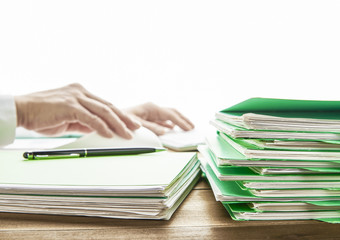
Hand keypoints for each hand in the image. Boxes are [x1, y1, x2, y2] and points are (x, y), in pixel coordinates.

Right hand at [14, 83, 139, 138]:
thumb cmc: (43, 115)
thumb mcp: (69, 117)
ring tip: (127, 134)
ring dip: (117, 124)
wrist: (22, 110)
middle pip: (108, 105)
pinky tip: (109, 134)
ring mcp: (75, 97)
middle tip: (137, 127)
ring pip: (103, 111)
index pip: (105, 104)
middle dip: (124, 118)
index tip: (131, 122)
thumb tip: (98, 128)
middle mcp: (80, 92)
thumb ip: (84, 120)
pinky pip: (91, 118)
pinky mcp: (70, 106)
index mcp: (81, 92)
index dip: (119, 114)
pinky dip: (101, 127)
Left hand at [126, 102, 193, 134]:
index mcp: (151, 108)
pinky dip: (169, 123)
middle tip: (192, 127)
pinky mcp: (147, 117)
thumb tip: (166, 130)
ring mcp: (150, 112)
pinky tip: (172, 127)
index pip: (171, 114)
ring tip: (186, 127)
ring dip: (178, 121)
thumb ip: (152, 128)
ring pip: (168, 116)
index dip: (181, 122)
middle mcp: (152, 108)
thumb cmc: (122, 121)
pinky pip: (162, 120)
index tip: (189, 128)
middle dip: (183, 119)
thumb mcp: (137, 125)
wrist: (110, 120)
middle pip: (172, 112)